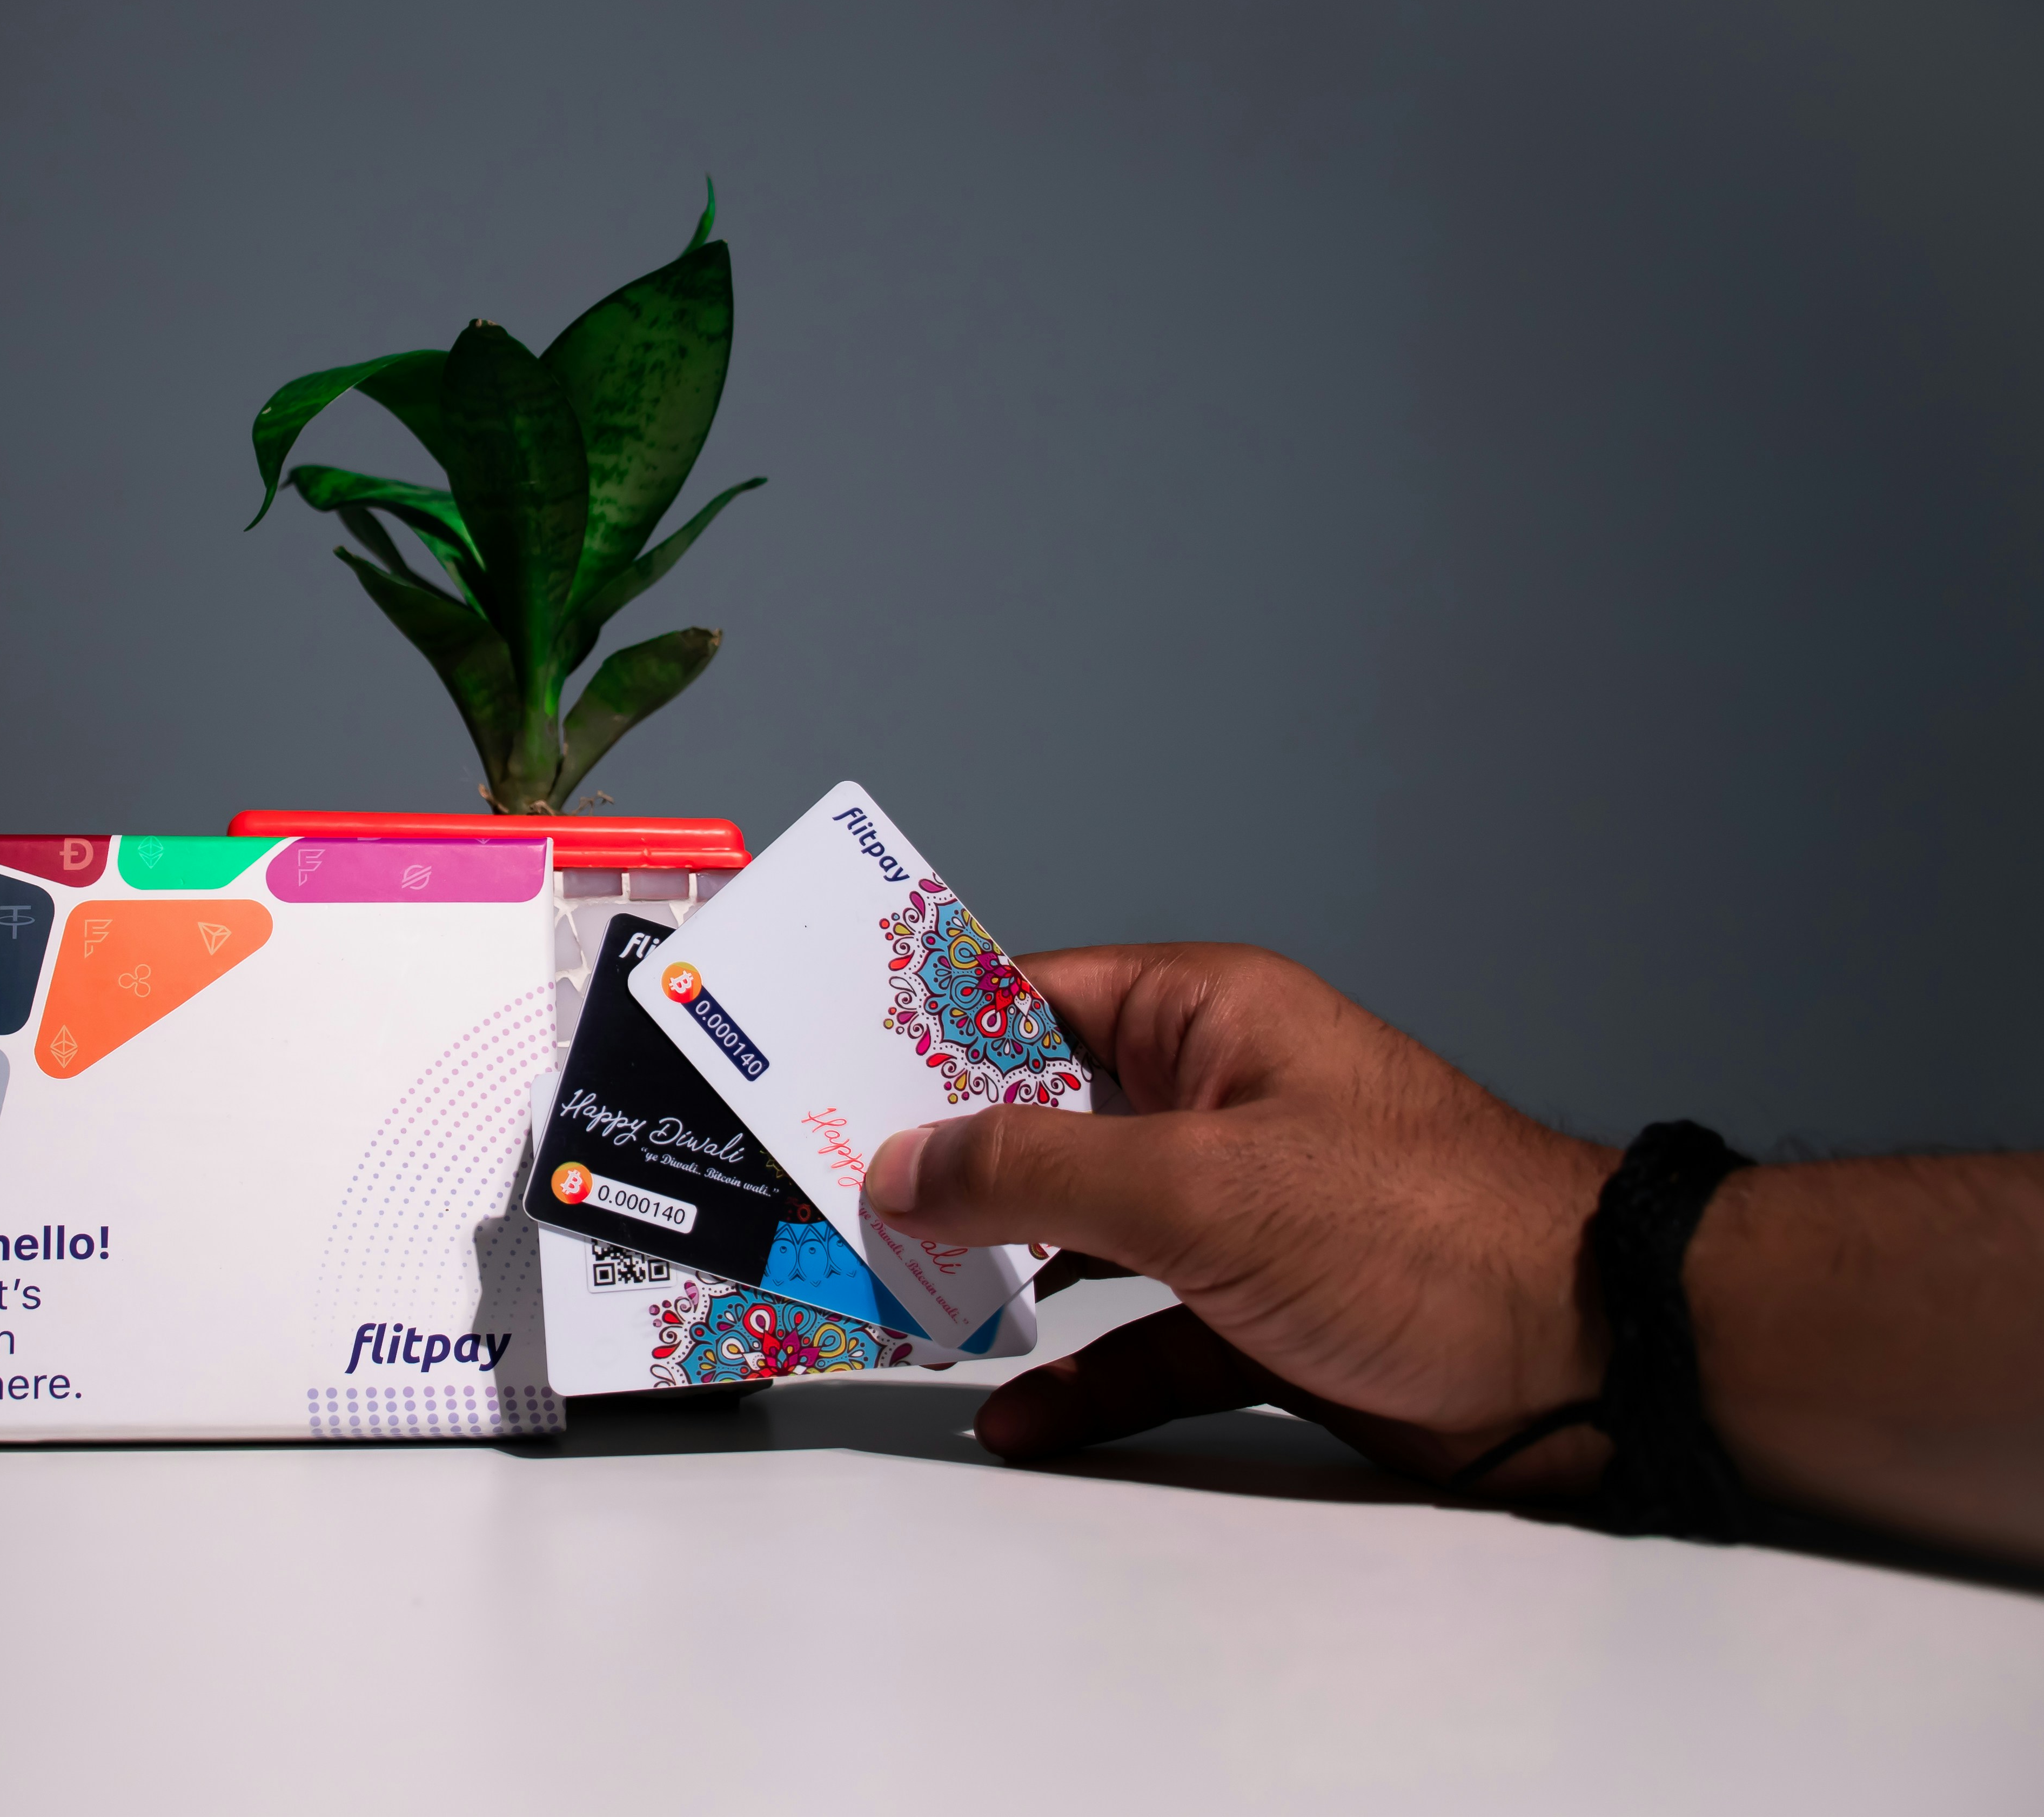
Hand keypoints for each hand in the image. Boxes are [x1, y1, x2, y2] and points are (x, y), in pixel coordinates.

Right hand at [863, 943, 1619, 1492]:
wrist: (1588, 1354)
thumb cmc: (1419, 1226)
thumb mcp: (1199, 1184)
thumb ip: (1034, 1171)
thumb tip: (904, 1163)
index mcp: (1207, 1021)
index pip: (1033, 998)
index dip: (927, 1030)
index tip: (825, 1068)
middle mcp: (1216, 1101)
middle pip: (1046, 1122)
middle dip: (946, 1167)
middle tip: (834, 1200)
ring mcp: (1240, 1210)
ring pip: (1085, 1235)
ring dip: (1004, 1275)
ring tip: (900, 1305)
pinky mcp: (1265, 1311)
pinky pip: (1144, 1338)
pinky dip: (1082, 1375)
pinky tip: (1015, 1416)